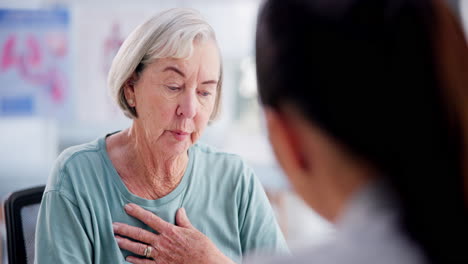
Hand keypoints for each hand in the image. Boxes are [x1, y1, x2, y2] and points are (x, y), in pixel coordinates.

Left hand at [113, 204, 234, 263]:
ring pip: (139, 248)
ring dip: (126, 243)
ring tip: (115, 239)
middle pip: (140, 234)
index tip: (127, 206)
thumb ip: (183, 221)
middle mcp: (162, 242)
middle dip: (125, 229)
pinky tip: (127, 258)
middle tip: (112, 225)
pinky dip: (135, 261)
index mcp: (170, 231)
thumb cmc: (202, 248)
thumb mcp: (193, 231)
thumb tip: (179, 210)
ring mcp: (160, 255)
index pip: (150, 219)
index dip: (137, 212)